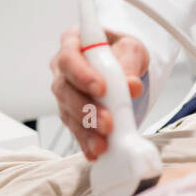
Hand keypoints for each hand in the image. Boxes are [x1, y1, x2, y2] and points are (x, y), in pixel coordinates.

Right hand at [50, 26, 148, 158]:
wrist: (123, 64)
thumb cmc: (121, 51)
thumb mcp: (130, 48)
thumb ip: (129, 63)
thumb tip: (132, 85)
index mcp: (73, 43)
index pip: (70, 58)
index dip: (82, 75)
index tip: (101, 88)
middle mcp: (63, 69)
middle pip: (65, 90)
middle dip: (86, 109)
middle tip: (107, 122)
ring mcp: (65, 93)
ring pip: (68, 113)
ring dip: (86, 130)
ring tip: (103, 142)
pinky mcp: (71, 114)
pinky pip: (75, 129)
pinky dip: (86, 142)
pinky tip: (95, 151)